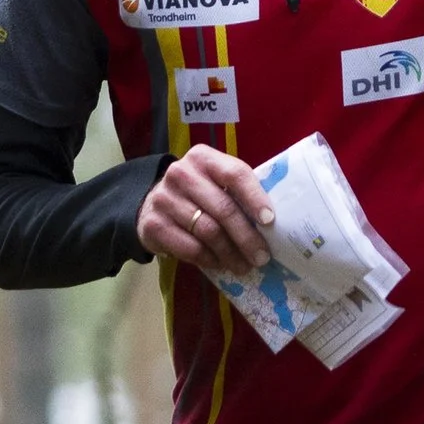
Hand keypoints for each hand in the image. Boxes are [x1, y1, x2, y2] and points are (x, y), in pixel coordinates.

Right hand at [137, 145, 274, 279]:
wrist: (151, 204)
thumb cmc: (197, 193)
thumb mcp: (214, 181)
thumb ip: (237, 192)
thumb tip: (271, 224)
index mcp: (203, 158)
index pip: (235, 174)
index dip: (255, 198)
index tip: (270, 221)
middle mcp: (181, 174)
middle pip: (223, 208)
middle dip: (247, 237)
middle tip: (262, 257)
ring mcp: (164, 199)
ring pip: (208, 232)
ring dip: (231, 253)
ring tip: (244, 266)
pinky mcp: (154, 225)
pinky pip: (191, 248)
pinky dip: (210, 260)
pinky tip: (220, 264)